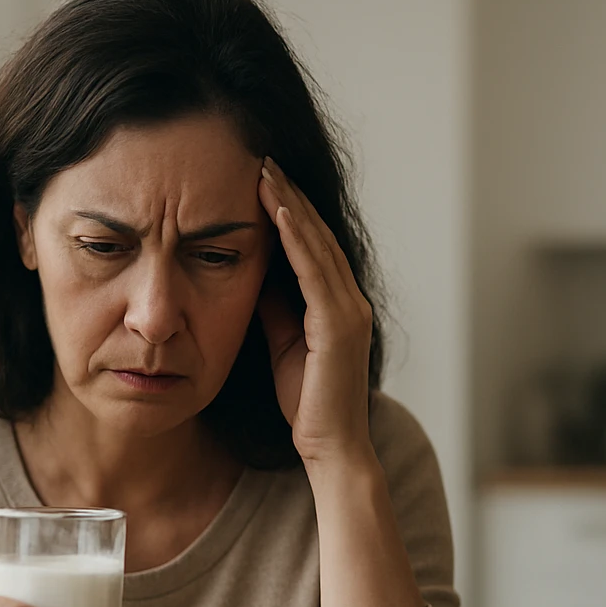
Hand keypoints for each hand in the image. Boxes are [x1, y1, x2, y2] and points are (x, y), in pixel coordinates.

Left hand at [256, 157, 374, 467]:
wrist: (331, 448)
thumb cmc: (308, 405)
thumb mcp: (284, 344)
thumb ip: (276, 308)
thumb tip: (254, 273)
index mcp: (339, 307)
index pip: (313, 247)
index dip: (291, 211)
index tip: (262, 179)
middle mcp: (351, 302)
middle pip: (318, 236)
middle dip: (290, 195)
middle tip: (262, 158)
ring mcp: (350, 312)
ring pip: (318, 245)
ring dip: (291, 205)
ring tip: (264, 170)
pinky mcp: (339, 325)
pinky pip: (315, 271)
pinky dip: (296, 237)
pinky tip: (277, 209)